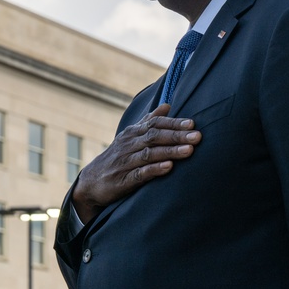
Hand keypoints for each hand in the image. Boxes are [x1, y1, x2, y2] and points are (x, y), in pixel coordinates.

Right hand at [72, 104, 200, 222]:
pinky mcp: (123, 180)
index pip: (154, 124)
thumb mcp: (129, 137)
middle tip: (197, 136)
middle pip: (154, 137)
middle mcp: (128, 145)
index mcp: (131, 134)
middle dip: (176, 136)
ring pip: (149, 154)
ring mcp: (125, 163)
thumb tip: (167, 105)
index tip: (192, 123)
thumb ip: (148, 122)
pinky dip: (154, 170)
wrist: (90, 182)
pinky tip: (168, 167)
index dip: (173, 123)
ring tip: (189, 151)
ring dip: (169, 152)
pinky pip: (140, 173)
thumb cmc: (116, 157)